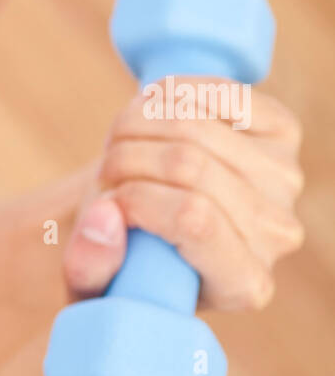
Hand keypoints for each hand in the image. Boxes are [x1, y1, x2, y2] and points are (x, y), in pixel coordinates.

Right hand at [61, 83, 303, 310]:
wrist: (164, 212)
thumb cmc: (127, 252)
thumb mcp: (94, 280)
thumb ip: (90, 265)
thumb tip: (105, 215)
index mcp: (242, 285)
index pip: (195, 221)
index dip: (138, 198)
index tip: (107, 201)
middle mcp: (277, 234)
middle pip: (189, 165)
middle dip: (126, 157)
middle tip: (105, 170)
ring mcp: (285, 179)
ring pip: (195, 125)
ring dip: (137, 121)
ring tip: (119, 141)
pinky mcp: (284, 131)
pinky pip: (219, 92)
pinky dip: (171, 91)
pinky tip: (151, 107)